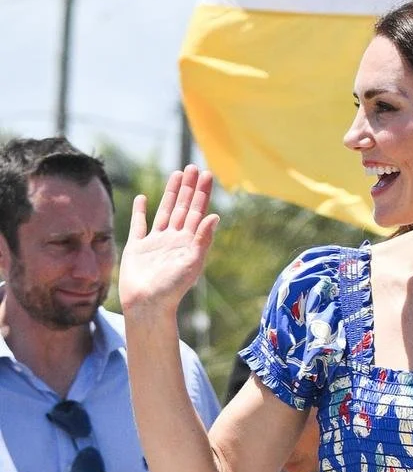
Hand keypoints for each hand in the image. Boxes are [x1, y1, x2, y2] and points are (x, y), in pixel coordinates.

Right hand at [119, 166, 218, 318]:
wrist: (147, 305)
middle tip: (194, 167)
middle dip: (189, 188)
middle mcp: (173, 240)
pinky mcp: (137, 247)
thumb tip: (216, 216)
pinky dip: (141, 212)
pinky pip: (139, 225)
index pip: (198, 212)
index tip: (206, 174)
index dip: (202, 193)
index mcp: (188, 243)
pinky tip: (143, 198)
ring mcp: (155, 242)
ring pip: (165, 211)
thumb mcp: (192, 263)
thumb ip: (202, 239)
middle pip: (184, 208)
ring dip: (172, 194)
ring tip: (177, 174)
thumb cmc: (171, 289)